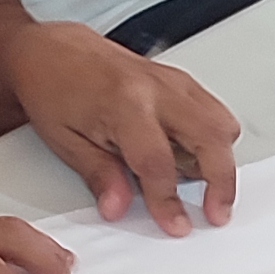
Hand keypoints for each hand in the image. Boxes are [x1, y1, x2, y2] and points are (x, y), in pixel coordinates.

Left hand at [8, 22, 239, 234]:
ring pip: (221, 122)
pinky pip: (213, 109)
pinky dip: (214, 139)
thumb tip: (119, 207)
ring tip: (207, 189)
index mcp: (124, 104)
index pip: (159, 162)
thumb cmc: (52, 86)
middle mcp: (155, 89)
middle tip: (216, 213)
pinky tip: (194, 158)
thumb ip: (100, 176)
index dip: (169, 201)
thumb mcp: (66, 141)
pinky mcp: (178, 79)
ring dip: (222, 160)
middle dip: (221, 182)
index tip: (176, 225)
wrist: (52, 48)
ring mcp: (171, 81)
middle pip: (210, 137)